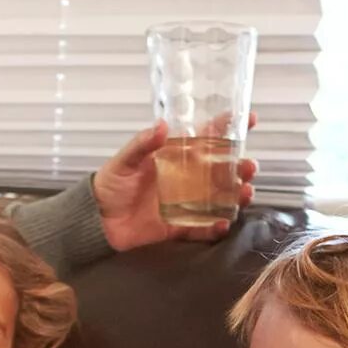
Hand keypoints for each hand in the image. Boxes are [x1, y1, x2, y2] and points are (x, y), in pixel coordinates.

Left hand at [91, 116, 258, 250]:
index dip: (227, 128)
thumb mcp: (124, 161)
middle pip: (221, 170)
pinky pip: (203, 228)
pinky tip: (224, 223)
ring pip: (219, 198)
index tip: (249, 119)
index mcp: (175, 157)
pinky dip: (216, 227)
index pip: (206, 138)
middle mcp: (186, 179)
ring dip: (236, 195)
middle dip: (240, 166)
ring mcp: (186, 203)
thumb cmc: (110, 185)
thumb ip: (141, 144)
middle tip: (250, 166)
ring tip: (245, 192)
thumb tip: (161, 126)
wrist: (98, 221)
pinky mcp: (180, 227)